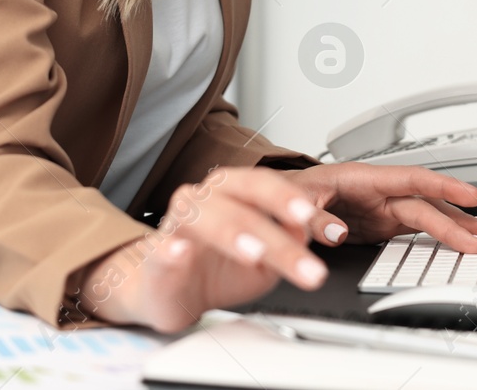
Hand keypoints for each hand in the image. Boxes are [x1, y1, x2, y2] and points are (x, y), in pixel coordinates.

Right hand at [72, 166, 343, 333]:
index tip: (320, 221)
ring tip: (256, 251)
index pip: (266, 185)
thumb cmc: (218, 268)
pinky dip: (172, 249)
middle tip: (301, 231)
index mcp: (233, 193)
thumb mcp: (267, 258)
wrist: (172, 293)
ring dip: (232, 231)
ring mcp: (178, 224)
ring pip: (204, 216)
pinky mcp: (156, 256)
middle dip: (274, 214)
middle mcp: (205, 199)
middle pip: (241, 196)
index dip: (293, 198)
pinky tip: (181, 252)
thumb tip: (314, 228)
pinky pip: (161, 248)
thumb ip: (290, 239)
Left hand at [276, 162, 476, 251]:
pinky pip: (415, 230)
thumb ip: (313, 215)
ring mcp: (381, 209)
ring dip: (455, 224)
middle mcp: (378, 192)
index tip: (471, 194)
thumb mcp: (293, 199)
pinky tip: (458, 240)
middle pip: (424, 203)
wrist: (277, 199)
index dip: (443, 185)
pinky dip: (438, 235)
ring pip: (426, 215)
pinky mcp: (379, 225)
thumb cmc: (287, 189)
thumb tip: (333, 232)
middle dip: (457, 217)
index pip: (410, 179)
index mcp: (362, 177)